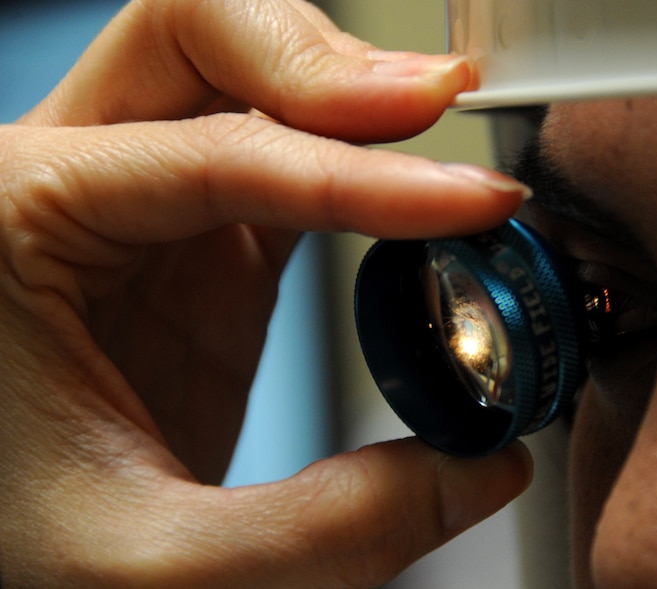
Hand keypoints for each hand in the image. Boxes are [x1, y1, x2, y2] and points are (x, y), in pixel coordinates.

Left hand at [0, 1, 531, 585]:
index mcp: (13, 223)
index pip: (218, 152)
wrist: (1, 561)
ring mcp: (141, 207)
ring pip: (243, 73)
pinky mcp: (198, 243)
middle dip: (327, 62)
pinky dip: (354, 155)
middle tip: (433, 107)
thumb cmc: (10, 555)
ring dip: (344, 85)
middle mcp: (66, 186)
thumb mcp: (156, 566)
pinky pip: (282, 155)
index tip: (470, 204)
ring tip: (434, 121)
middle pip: (200, 39)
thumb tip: (483, 467)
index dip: (363, 175)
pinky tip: (409, 185)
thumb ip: (332, 528)